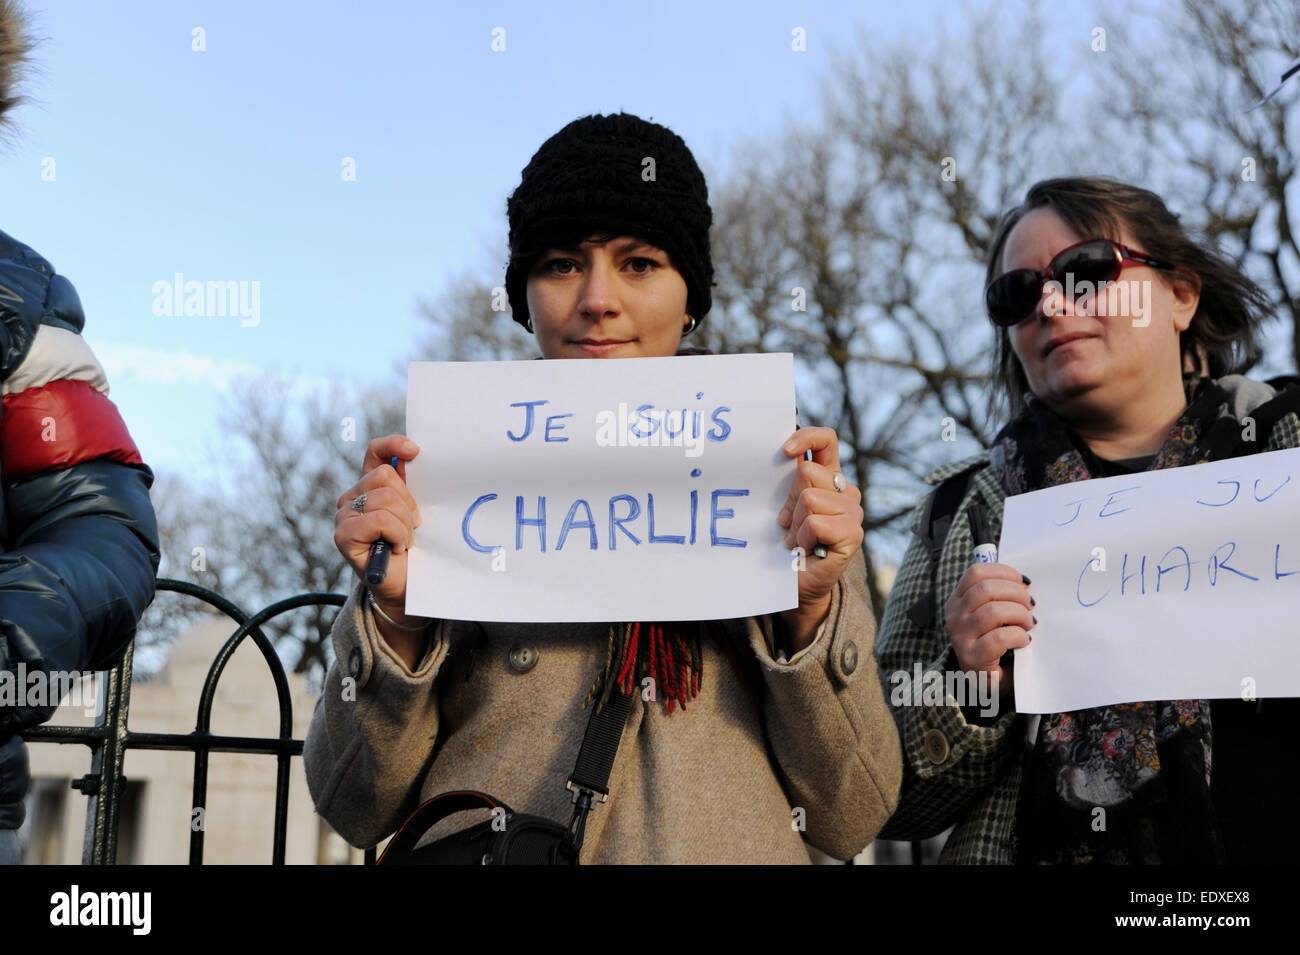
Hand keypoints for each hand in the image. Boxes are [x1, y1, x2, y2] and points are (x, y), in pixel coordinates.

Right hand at [334, 435, 422, 628]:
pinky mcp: (343, 535)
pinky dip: (397, 534)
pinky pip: (380, 519)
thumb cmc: (412, 549)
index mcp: (370, 486)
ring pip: (385, 498)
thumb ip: (412, 485)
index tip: (415, 451)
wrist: (404, 587)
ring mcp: (344, 515)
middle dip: (408, 502)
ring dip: (404, 523)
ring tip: (404, 540)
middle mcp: (352, 496)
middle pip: (385, 476)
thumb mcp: (415, 511)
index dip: (394, 445)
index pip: (376, 451)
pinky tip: (395, 548)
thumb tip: (417, 455)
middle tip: (412, 526)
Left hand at [776, 427, 864, 650]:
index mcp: (829, 477)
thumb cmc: (787, 543)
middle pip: (808, 472)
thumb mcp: (784, 506)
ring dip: (795, 524)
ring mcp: (853, 512)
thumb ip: (785, 481)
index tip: (785, 451)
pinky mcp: (853, 534)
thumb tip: (777, 454)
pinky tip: (807, 549)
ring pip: (810, 499)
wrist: (796, 583)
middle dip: (789, 500)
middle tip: (789, 523)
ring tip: (798, 540)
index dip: (806, 437)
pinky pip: (816, 523)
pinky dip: (803, 538)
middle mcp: (846, 491)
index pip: (826, 440)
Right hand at [944, 562, 1034, 698]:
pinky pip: (998, 639)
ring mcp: (960, 637)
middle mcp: (954, 616)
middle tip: (1030, 606)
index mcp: (958, 600)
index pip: (976, 572)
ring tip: (1029, 624)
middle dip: (1016, 593)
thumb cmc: (996, 641)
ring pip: (992, 612)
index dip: (1004, 572)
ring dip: (1019, 615)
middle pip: (985, 589)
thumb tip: (1024, 582)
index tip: (1024, 583)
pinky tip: (1024, 640)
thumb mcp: (993, 614)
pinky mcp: (972, 658)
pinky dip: (1017, 636)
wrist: (989, 680)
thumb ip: (1001, 595)